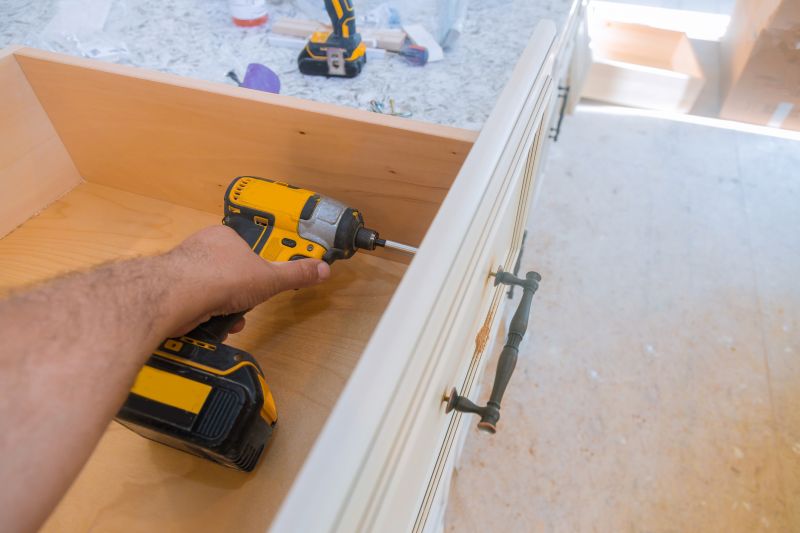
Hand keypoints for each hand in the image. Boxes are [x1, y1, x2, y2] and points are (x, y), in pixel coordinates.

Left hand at [164, 226, 330, 335]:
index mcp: (225, 238)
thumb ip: (295, 274)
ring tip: (230, 318)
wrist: (179, 296)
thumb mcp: (270, 277)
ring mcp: (184, 271)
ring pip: (211, 292)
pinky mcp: (172, 292)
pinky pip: (195, 305)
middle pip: (228, 274)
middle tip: (247, 304)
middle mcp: (201, 249)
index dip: (256, 271)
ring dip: (224, 309)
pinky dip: (206, 318)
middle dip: (240, 295)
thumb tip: (321, 269)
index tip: (261, 284)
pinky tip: (213, 325)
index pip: (245, 251)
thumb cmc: (219, 277)